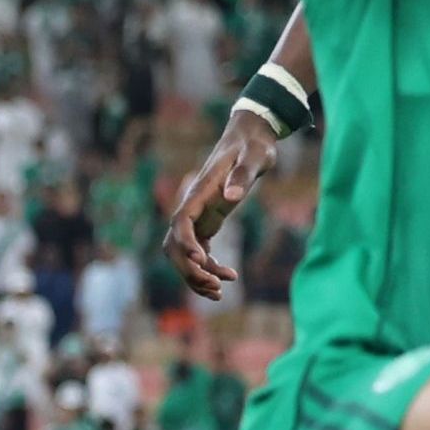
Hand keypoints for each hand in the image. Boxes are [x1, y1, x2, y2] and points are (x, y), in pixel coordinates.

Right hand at [165, 111, 282, 302]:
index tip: (200, 260)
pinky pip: (198, 251)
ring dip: (195, 275)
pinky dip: (207, 268)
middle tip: (215, 287)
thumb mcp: (255, 156)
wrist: (251, 137)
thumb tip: (232, 196)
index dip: (185, 243)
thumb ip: (243, 174)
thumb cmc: (254, 145)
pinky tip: (229, 277)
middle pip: (174, 245)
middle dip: (189, 269)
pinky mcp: (207, 221)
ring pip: (183, 253)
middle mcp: (193, 206)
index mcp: (200, 192)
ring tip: (220, 292)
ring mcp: (198, 216)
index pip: (180, 222)